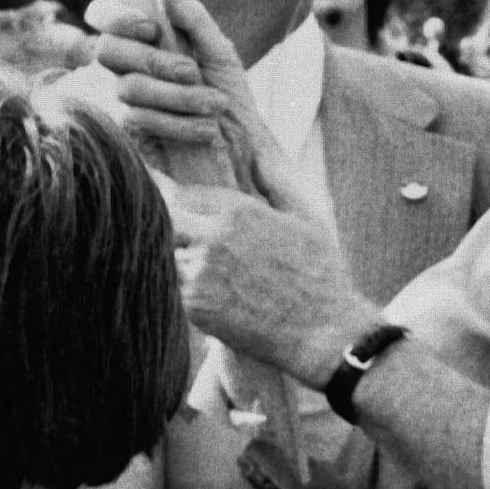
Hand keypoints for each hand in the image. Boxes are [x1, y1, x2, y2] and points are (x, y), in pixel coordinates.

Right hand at [88, 0, 314, 213]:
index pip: (100, 12)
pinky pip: (137, 121)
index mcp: (139, 35)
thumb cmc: (225, 86)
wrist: (240, 142)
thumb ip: (193, 16)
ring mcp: (118, 98)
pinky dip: (176, 123)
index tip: (151, 29)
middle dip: (153, 61)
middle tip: (193, 72)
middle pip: (107, 51)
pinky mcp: (126, 133)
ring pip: (127, 88)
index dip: (116, 17)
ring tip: (214, 105)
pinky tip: (205, 129)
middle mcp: (121, 64)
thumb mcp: (218, 49)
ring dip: (175, 96)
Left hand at [164, 177, 376, 386]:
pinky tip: (201, 291)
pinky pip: (170, 286)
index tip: (174, 203)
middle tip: (175, 233)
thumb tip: (256, 156)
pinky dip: (178, 285)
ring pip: (165, 252)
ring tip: (195, 266)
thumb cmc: (320, 273)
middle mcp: (214, 236)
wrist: (324, 332)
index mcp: (238, 210)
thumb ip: (275, 182)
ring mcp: (201, 272)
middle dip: (167, 221)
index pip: (184, 192)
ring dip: (173, 255)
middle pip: (166, 216)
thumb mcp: (305, 215)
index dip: (178, 199)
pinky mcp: (196, 307)